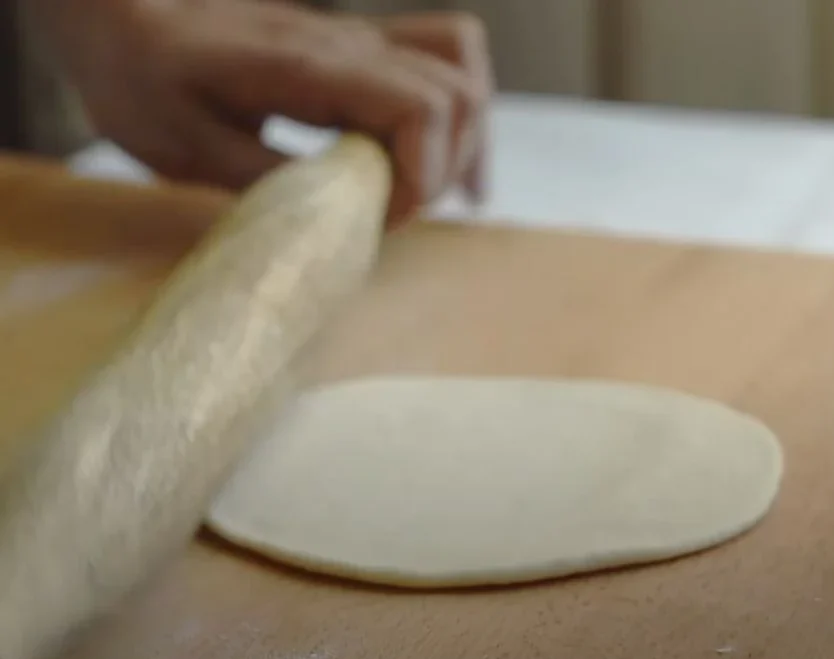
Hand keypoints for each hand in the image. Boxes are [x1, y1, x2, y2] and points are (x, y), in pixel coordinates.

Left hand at [34, 0, 492, 224]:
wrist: (127, 22)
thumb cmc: (145, 83)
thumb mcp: (189, 149)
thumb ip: (274, 181)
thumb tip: (348, 217)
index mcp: (308, 66)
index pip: (420, 107)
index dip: (422, 175)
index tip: (383, 218)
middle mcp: (350, 45)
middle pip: (456, 95)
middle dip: (441, 170)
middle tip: (392, 214)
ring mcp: (361, 40)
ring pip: (462, 72)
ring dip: (465, 140)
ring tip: (436, 196)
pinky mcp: (363, 49)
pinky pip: (445, 60)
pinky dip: (461, 114)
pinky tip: (449, 164)